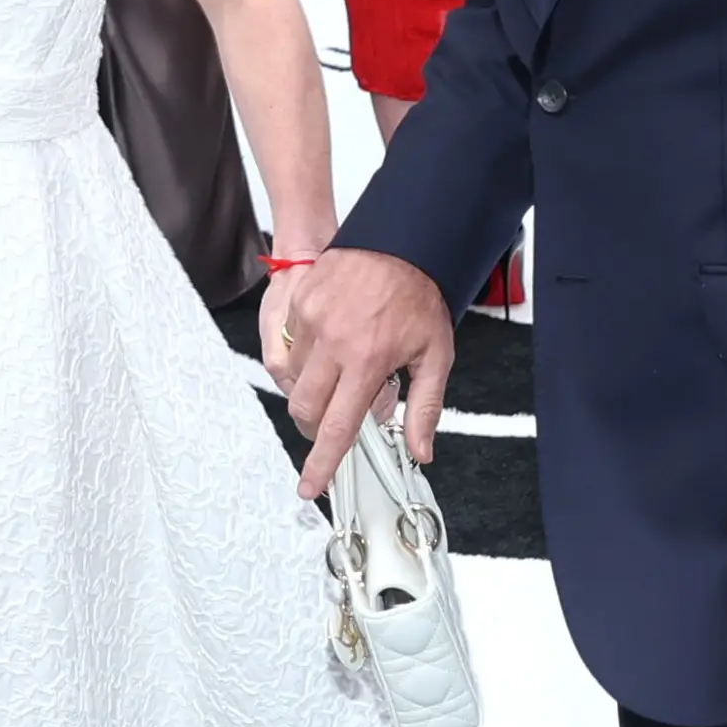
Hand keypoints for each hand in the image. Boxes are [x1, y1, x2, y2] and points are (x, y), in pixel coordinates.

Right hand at [278, 246, 453, 495]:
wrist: (399, 239)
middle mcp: (334, 343)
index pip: (337, 427)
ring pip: (295, 381)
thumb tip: (420, 450)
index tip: (310, 486)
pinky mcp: (298, 305)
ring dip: (314, 390)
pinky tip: (333, 344)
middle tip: (335, 420)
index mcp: (367, 360)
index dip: (322, 464)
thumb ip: (426, 407)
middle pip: (305, 410)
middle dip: (316, 426)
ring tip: (343, 371)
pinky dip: (307, 359)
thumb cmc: (418, 294)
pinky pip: (291, 348)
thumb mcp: (435, 354)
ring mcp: (310, 322)